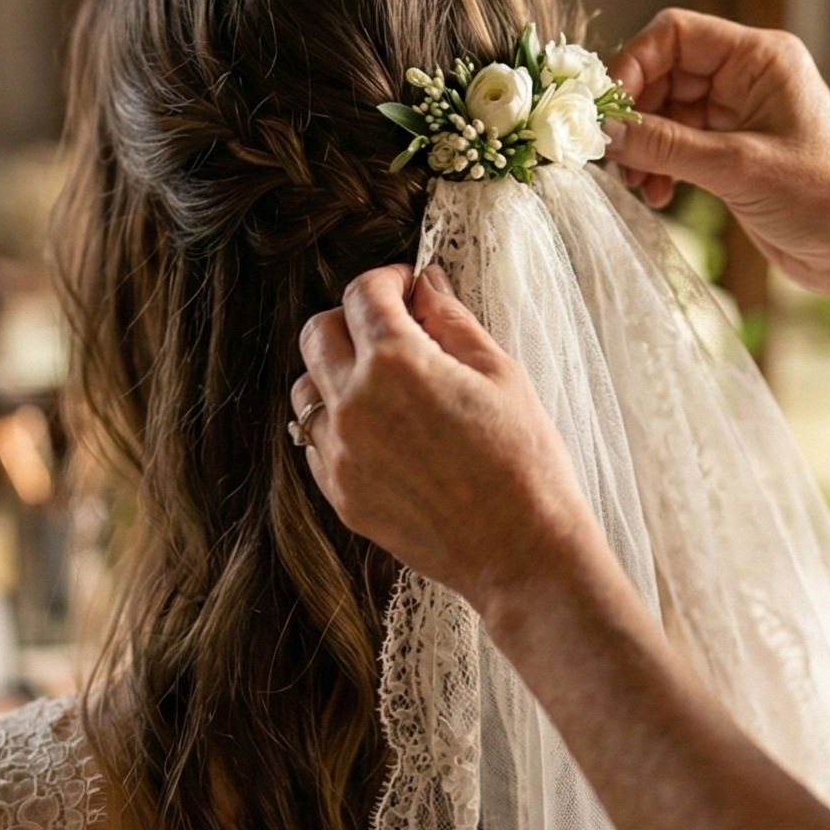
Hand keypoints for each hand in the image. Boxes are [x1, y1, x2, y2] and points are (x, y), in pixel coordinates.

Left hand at [292, 265, 612, 621]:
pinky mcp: (337, 492)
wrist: (519, 549)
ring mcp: (338, 451)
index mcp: (396, 363)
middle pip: (317, 334)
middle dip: (350, 319)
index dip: (386, 280)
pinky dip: (338, 423)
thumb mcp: (500, 373)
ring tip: (384, 384)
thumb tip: (425, 284)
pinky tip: (381, 430)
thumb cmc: (523, 460)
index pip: (362, 294)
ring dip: (335, 373)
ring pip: (306, 389)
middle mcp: (353, 403)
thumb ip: (451, 320)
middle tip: (391, 327)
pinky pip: (315, 440)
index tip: (406, 287)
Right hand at [607, 8, 829, 301]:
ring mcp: (736, 112)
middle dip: (634, 114)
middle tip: (612, 153)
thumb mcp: (735, 167)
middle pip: (662, 73)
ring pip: (662, 112)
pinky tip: (658, 194)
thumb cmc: (823, 198)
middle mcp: (745, 77)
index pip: (676, 34)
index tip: (606, 108)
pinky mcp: (728, 147)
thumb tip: (605, 132)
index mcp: (760, 59)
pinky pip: (673, 143)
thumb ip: (664, 146)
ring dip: (642, 147)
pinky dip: (657, 165)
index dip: (633, 64)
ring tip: (636, 182)